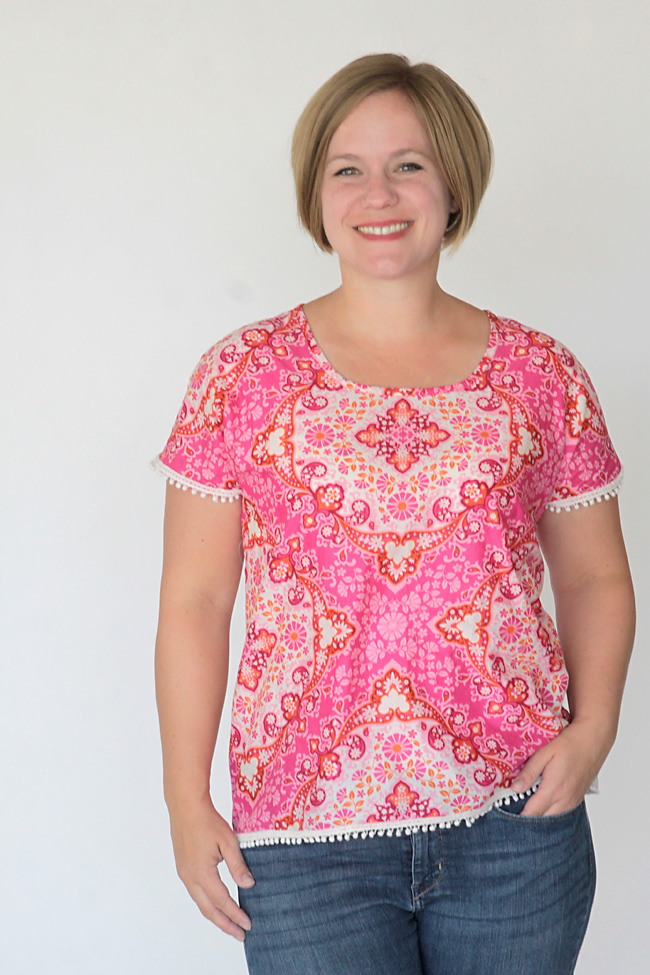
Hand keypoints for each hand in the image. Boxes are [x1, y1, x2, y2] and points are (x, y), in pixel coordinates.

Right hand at [168, 796, 255, 940]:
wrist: (185, 806)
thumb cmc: (208, 820)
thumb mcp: (228, 841)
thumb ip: (238, 865)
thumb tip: (248, 885)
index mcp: (202, 873)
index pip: (223, 901)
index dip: (236, 914)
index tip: (248, 924)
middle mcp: (190, 878)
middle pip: (208, 910)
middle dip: (225, 924)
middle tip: (240, 934)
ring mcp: (184, 874)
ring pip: (200, 903)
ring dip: (215, 915)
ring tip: (229, 923)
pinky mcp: (183, 868)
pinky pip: (196, 893)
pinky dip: (207, 903)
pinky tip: (216, 903)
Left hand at [511, 718, 614, 816]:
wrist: (594, 739)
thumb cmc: (570, 743)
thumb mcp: (545, 753)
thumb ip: (530, 772)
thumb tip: (515, 788)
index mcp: (554, 789)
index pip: (532, 812)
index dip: (519, 815)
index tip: (507, 810)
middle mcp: (565, 800)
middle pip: (541, 818)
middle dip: (527, 813)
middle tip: (514, 802)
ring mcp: (573, 801)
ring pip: (551, 816)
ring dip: (539, 812)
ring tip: (527, 799)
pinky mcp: (578, 799)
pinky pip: (561, 811)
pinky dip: (550, 808)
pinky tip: (542, 797)